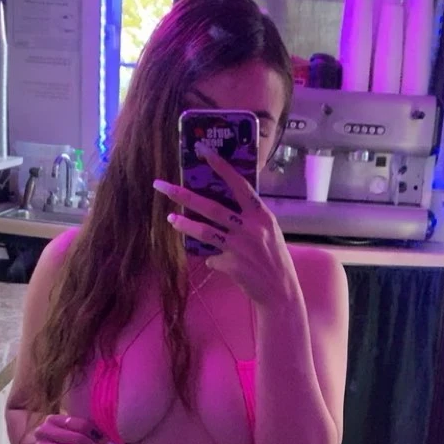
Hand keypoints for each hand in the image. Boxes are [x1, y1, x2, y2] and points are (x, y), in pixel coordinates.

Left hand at [153, 146, 297, 307]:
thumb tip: (226, 206)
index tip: (203, 150)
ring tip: (170, 218)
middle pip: (212, 207)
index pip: (239, 185)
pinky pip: (212, 258)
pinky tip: (215, 262)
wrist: (280, 292)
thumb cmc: (275, 259)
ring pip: (205, 231)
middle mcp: (250, 228)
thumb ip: (250, 218)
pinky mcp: (232, 265)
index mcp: (262, 215)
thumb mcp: (270, 232)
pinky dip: (211, 259)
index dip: (221, 167)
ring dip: (184, 224)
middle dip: (184, 195)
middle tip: (162, 186)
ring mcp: (240, 247)